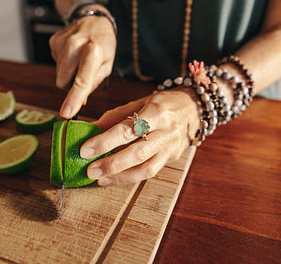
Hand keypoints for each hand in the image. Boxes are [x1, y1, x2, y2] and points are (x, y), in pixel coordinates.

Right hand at [49, 11, 115, 117]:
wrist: (93, 18)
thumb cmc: (104, 44)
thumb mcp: (107, 65)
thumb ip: (93, 84)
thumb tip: (78, 101)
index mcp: (93, 51)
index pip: (81, 81)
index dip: (73, 99)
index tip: (66, 114)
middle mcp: (75, 45)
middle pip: (63, 82)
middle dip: (71, 85)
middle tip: (83, 73)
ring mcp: (62, 42)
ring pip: (58, 75)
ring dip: (68, 74)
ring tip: (79, 60)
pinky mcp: (53, 41)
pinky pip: (55, 64)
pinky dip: (64, 63)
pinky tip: (72, 53)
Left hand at [80, 88, 201, 185]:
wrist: (195, 108)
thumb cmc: (164, 103)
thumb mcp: (140, 102)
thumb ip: (116, 117)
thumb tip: (91, 129)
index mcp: (156, 112)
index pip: (128, 129)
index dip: (105, 141)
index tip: (85, 149)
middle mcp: (166, 131)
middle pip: (138, 152)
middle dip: (112, 164)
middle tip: (90, 170)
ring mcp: (171, 147)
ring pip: (146, 168)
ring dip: (120, 177)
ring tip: (100, 179)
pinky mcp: (172, 158)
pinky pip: (150, 172)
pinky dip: (130, 177)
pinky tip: (114, 178)